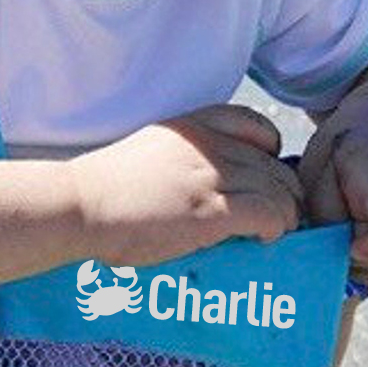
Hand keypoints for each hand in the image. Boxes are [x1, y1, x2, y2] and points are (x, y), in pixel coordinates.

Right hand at [69, 104, 301, 267]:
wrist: (81, 206)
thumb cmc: (104, 190)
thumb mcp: (149, 152)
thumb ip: (181, 160)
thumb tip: (200, 188)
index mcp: (193, 126)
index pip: (257, 127)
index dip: (270, 156)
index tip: (263, 181)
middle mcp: (210, 145)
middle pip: (275, 165)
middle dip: (284, 194)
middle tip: (277, 219)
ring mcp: (214, 177)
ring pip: (280, 191)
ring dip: (285, 216)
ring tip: (274, 234)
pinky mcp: (214, 212)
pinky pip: (270, 215)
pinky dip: (276, 228)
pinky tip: (265, 240)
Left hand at [298, 94, 367, 283]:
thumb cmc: (344, 150)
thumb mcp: (318, 171)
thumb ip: (323, 219)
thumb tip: (328, 264)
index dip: (363, 248)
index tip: (342, 239)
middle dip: (349, 256)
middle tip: (332, 226)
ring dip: (359, 260)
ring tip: (346, 225)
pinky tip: (360, 232)